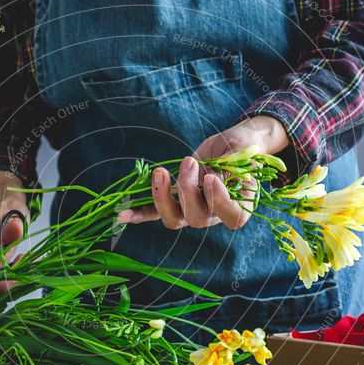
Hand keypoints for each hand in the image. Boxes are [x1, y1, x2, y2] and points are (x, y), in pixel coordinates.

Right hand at [0, 171, 28, 296]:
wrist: (2, 208)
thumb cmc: (6, 209)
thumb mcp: (15, 213)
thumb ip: (14, 224)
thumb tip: (15, 229)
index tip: (18, 277)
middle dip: (7, 281)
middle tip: (23, 266)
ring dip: (8, 280)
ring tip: (20, 261)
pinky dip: (7, 278)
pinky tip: (15, 264)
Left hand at [117, 116, 288, 230]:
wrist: (227, 145)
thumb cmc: (240, 145)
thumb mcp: (241, 147)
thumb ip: (234, 160)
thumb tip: (219, 170)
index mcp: (240, 203)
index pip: (233, 216)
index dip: (220, 202)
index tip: (210, 178)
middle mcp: (215, 213)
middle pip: (198, 218)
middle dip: (188, 190)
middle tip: (188, 161)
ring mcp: (192, 211)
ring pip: (174, 219)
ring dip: (162, 198)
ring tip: (160, 172)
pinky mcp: (174, 203)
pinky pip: (155, 213)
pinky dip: (139, 214)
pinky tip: (121, 214)